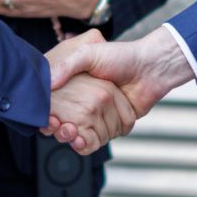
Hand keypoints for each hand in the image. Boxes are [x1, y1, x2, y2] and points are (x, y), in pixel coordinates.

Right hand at [45, 29, 194, 145]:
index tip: (45, 117)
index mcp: (75, 84)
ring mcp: (98, 114)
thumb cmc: (121, 56)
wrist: (151, 69)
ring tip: (70, 133)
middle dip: (56, 128)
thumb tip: (48, 82)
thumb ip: (67, 66)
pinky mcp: (112, 125)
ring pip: (78, 134)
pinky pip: (97, 139)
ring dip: (71, 138)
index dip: (46, 113)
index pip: (53, 105)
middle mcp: (85, 101)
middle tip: (56, 125)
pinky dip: (88, 143)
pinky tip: (81, 141)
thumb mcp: (89, 53)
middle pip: (63, 122)